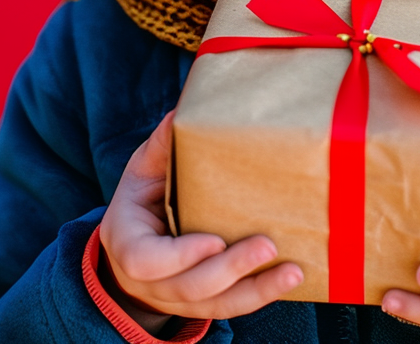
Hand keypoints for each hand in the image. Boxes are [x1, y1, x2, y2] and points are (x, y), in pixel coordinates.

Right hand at [96, 112, 303, 333]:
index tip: (215, 241)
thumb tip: (182, 112)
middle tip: (267, 245)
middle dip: (230, 270)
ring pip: (215, 305)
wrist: (135, 245)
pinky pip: (231, 308)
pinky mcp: (202, 305)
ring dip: (256, 290)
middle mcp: (150, 280)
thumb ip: (161, 147)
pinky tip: (289, 279)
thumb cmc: (142, 200)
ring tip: (292, 271)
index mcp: (128, 241)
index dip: (179, 256)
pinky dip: (261, 295)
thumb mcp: (142, 171)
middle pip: (189, 286)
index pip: (144, 261)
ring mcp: (176, 298)